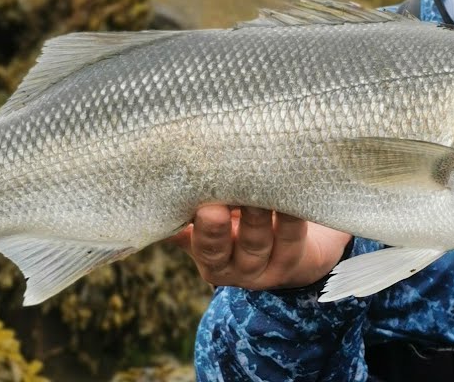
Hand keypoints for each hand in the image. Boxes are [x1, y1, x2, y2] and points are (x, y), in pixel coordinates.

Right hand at [168, 204, 351, 289]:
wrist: (298, 241)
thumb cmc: (246, 218)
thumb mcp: (218, 218)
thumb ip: (191, 209)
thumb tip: (155, 184)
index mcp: (210, 259)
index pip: (198, 247)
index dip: (198, 231)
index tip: (196, 209)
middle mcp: (235, 268)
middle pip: (222, 251)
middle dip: (216, 229)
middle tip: (214, 205)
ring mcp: (266, 268)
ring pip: (257, 243)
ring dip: (253, 216)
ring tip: (250, 188)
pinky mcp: (296, 259)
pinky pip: (291, 236)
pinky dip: (288, 215)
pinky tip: (286, 191)